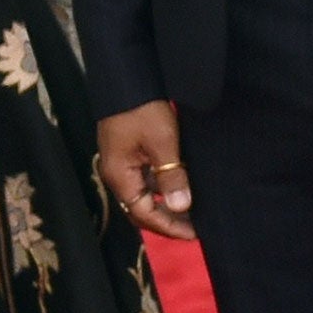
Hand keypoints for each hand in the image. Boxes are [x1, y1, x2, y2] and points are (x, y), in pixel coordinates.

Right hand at [98, 99, 194, 240]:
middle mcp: (117, 175)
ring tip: (191, 211)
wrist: (127, 78)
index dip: (169, 227)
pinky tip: (179, 186)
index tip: (194, 234)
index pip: (144, 215)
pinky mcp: (128, 152)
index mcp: (120, 177)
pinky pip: (144, 179)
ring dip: (164, 205)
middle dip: (166, 220)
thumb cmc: (143, 109)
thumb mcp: (162, 142)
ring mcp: (121, 163)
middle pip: (140, 209)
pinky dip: (162, 187)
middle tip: (194, 228)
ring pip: (143, 194)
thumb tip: (181, 207)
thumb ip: (171, 175)